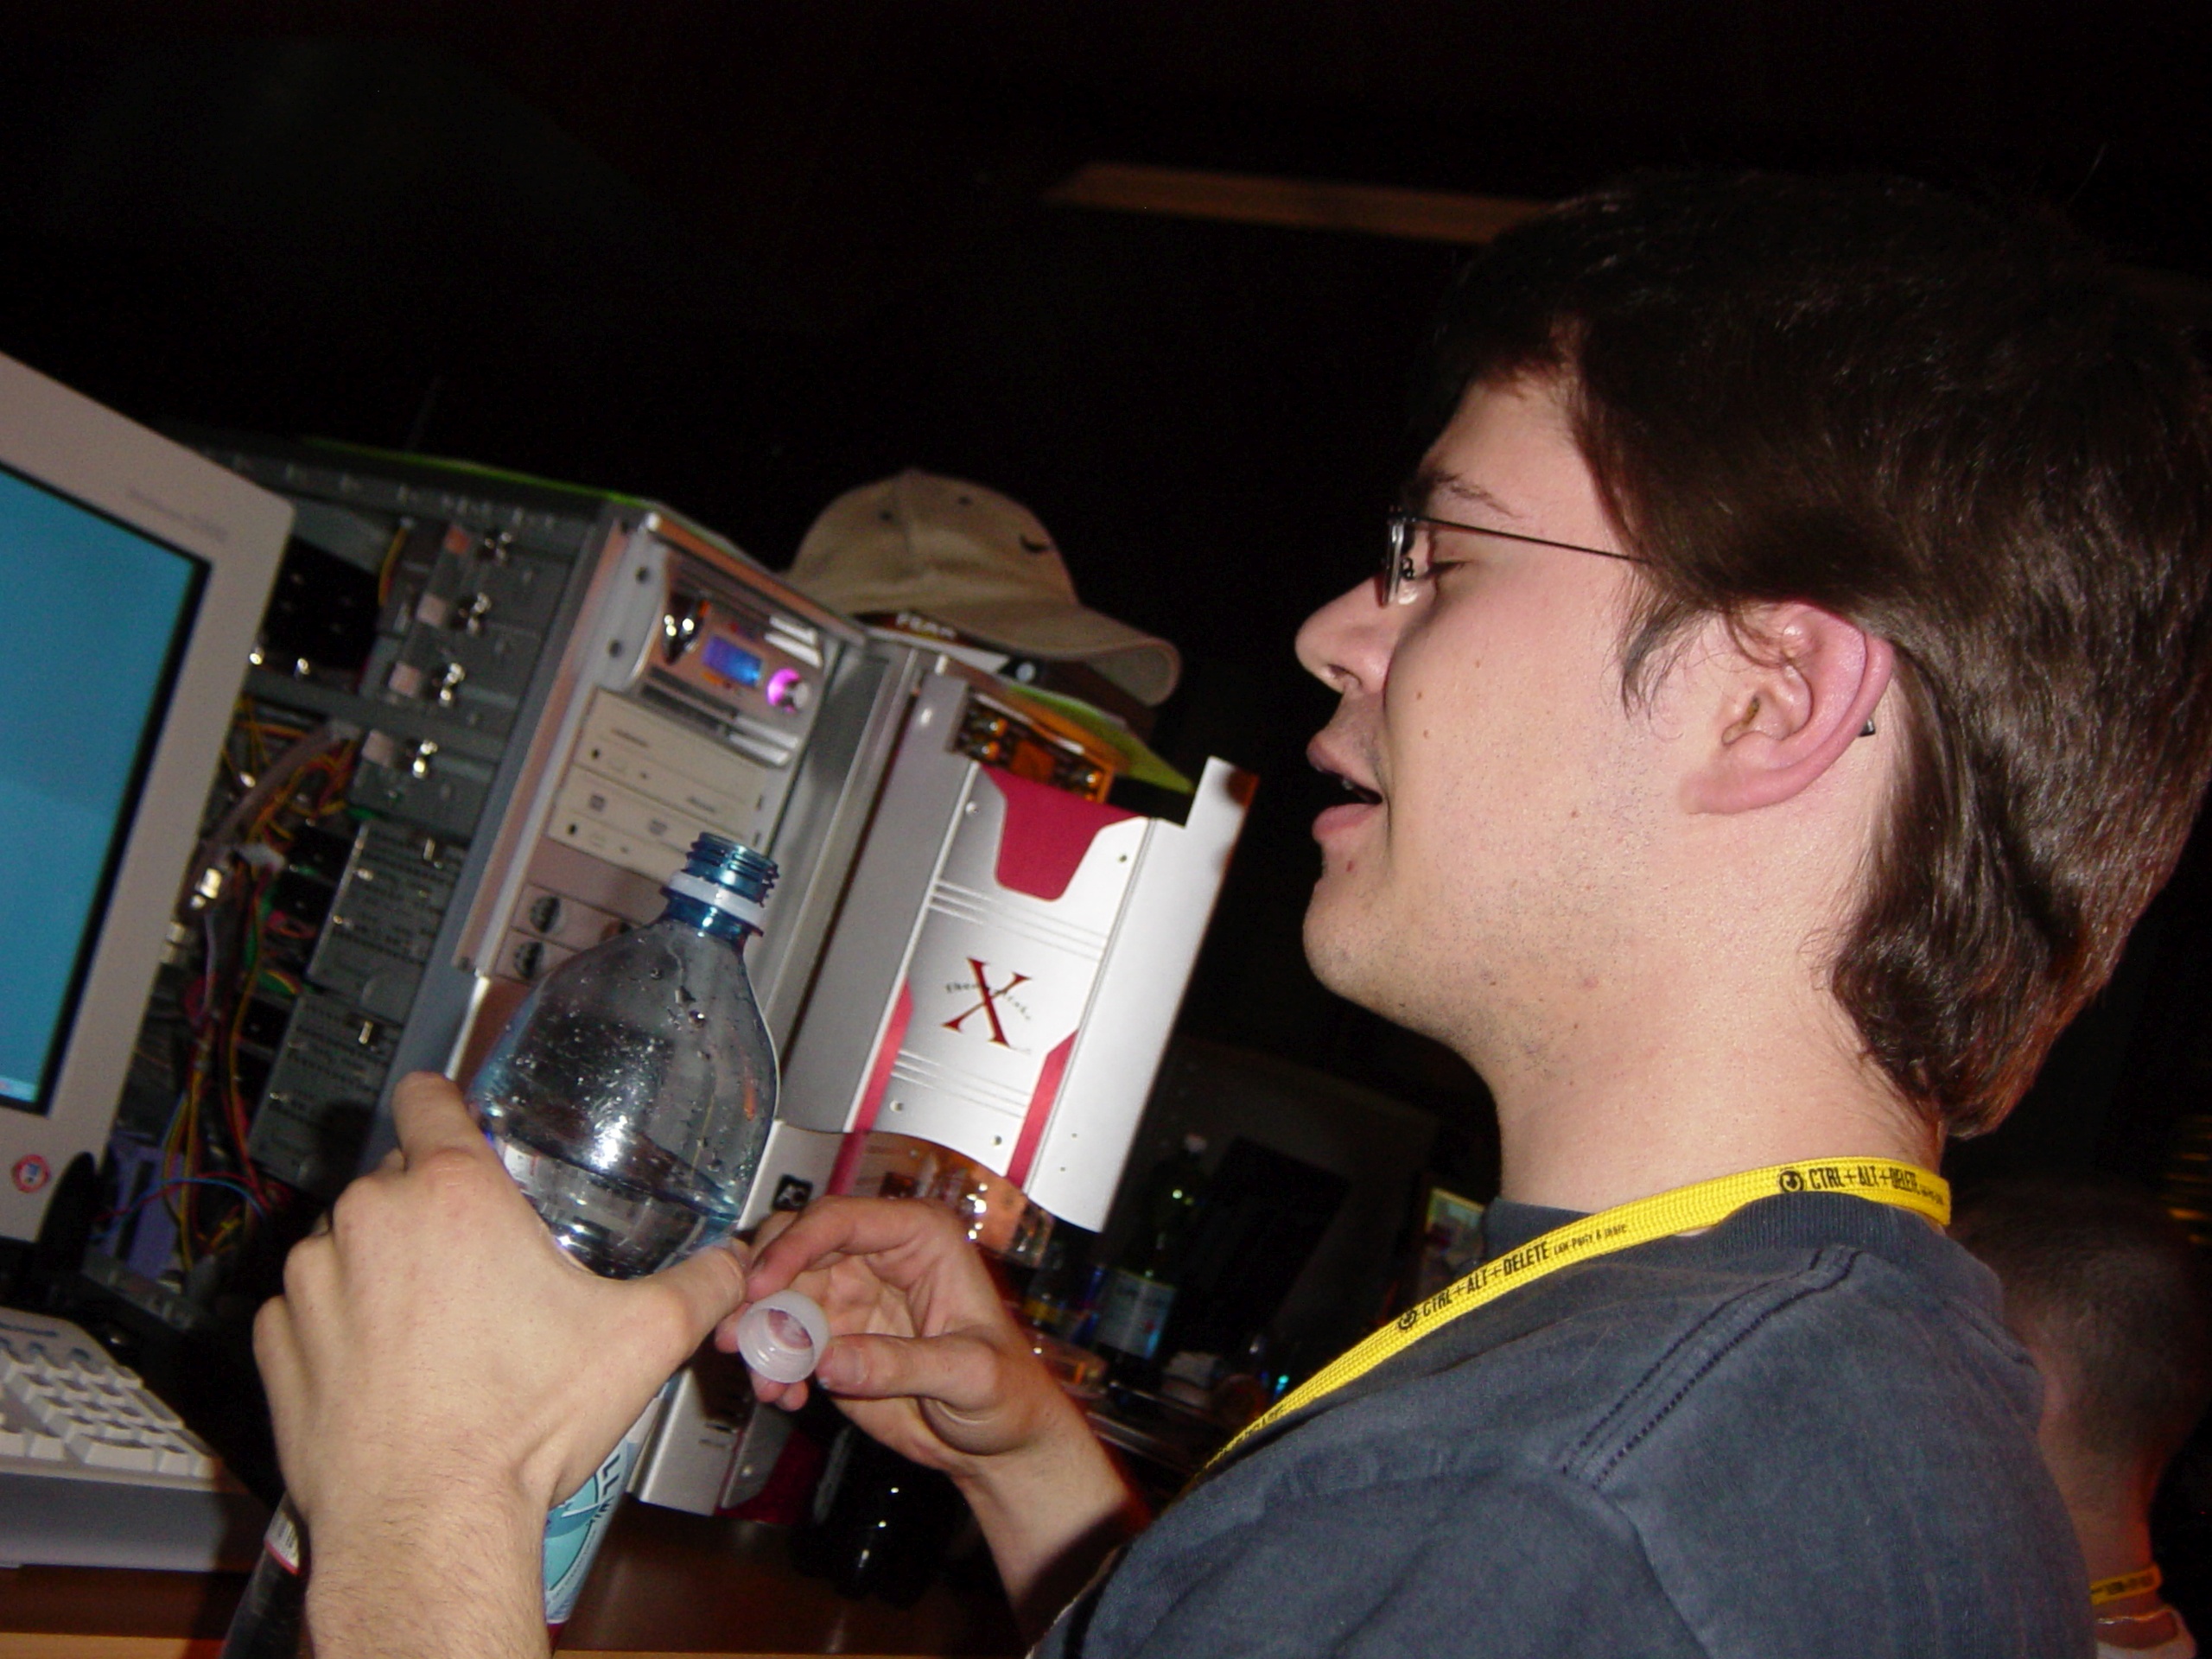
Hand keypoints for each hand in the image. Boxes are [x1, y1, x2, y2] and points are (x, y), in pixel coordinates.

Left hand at [253, 1072, 750, 1656]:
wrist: (427, 1528)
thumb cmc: (520, 1428)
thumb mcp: (641, 1342)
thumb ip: (700, 1286)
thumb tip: (732, 1266)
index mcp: (453, 1193)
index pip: (428, 1098)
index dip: (448, 1105)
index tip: (461, 1128)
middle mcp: (369, 1219)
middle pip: (398, 1181)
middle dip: (433, 1215)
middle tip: (482, 1273)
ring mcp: (311, 1281)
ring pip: (349, 1245)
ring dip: (383, 1271)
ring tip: (434, 1334)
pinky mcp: (275, 1343)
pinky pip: (306, 1310)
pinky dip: (339, 1329)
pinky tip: (386, 1372)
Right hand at [720, 1198, 1139, 1630]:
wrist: (997, 1443)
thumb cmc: (1005, 1393)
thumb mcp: (969, 1375)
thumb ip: (900, 1365)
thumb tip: (830, 1359)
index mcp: (920, 1239)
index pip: (842, 1220)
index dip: (794, 1246)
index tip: (762, 1284)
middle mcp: (878, 1259)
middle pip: (796, 1249)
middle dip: (760, 1289)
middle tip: (739, 1332)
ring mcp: (849, 1298)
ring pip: (779, 1296)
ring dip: (759, 1334)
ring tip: (760, 1377)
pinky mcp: (830, 1341)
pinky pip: (781, 1342)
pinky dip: (770, 1367)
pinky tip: (783, 1394)